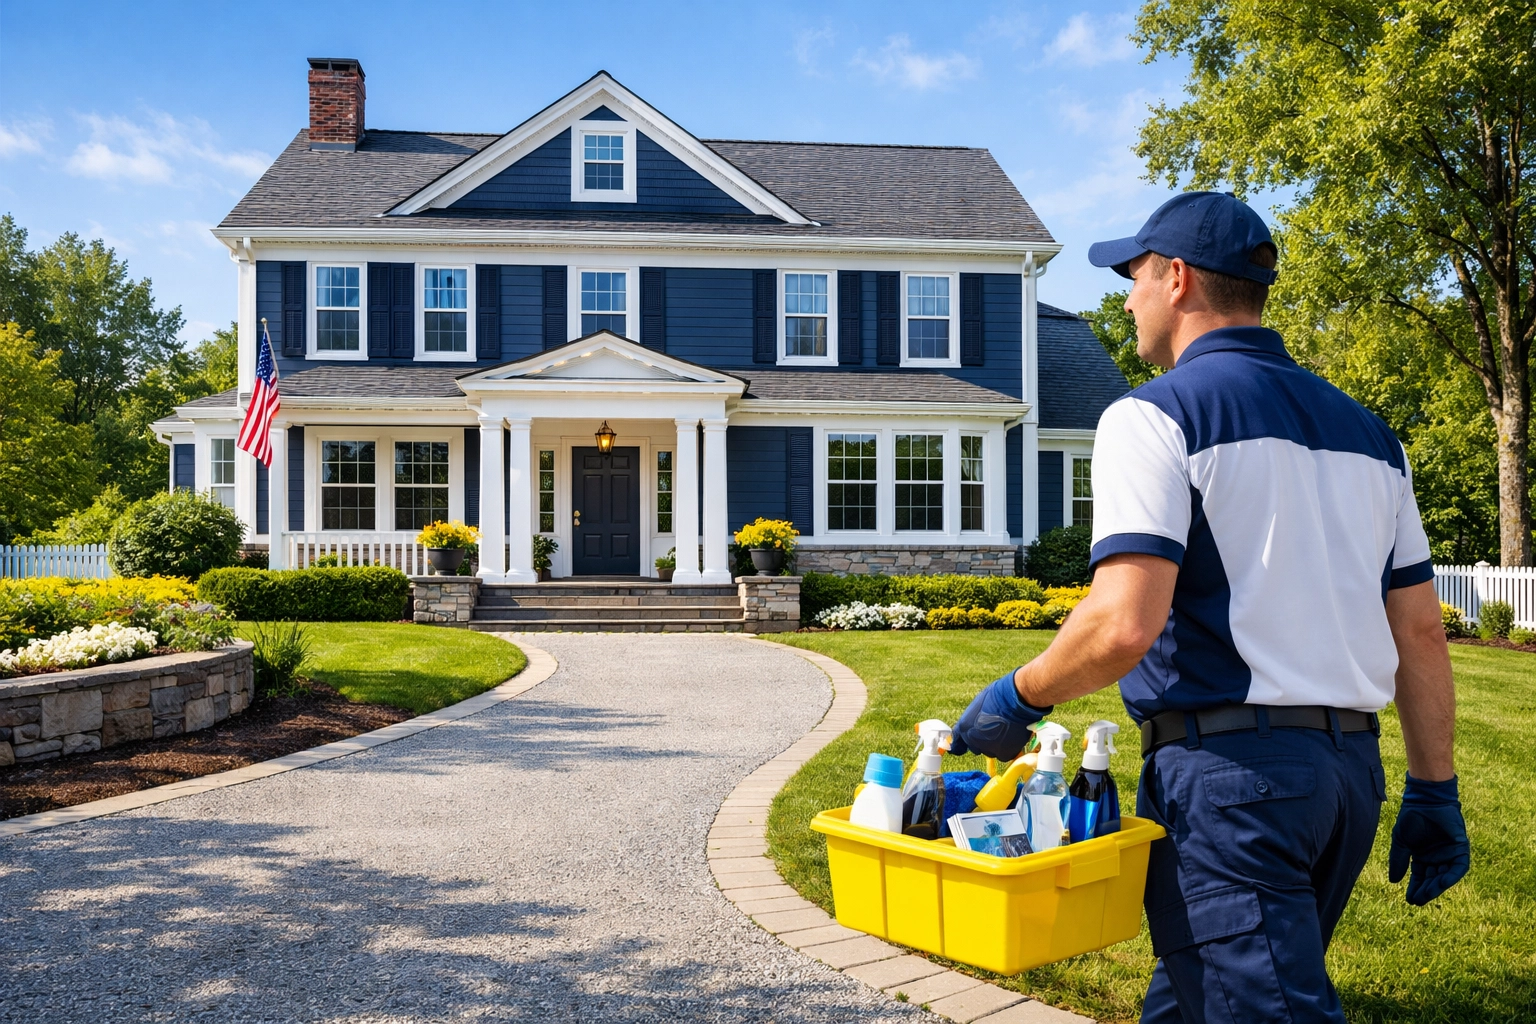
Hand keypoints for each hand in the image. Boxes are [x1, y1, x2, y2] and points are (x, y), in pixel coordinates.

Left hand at [949, 670, 1051, 760]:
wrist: (1016, 701)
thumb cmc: (998, 696)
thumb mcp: (978, 705)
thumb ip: (973, 719)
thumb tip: (974, 724)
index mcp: (964, 727)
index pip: (957, 745)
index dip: (963, 744)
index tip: (964, 746)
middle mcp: (972, 740)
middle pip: (975, 748)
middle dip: (983, 741)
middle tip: (994, 730)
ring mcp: (988, 748)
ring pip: (990, 752)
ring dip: (996, 745)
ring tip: (1006, 731)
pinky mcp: (1003, 753)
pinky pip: (1003, 755)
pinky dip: (1008, 749)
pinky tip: (1012, 737)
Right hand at [1388, 774, 1469, 905]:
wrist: (1425, 801)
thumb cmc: (1411, 817)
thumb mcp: (1401, 842)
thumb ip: (1398, 860)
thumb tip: (1393, 881)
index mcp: (1422, 856)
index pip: (1420, 877)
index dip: (1415, 888)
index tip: (1409, 899)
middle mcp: (1436, 857)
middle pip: (1432, 879)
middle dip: (1425, 891)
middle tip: (1418, 901)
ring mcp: (1449, 854)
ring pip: (1445, 876)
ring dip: (1437, 886)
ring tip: (1426, 895)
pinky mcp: (1460, 849)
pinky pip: (1459, 867)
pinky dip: (1451, 876)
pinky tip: (1441, 883)